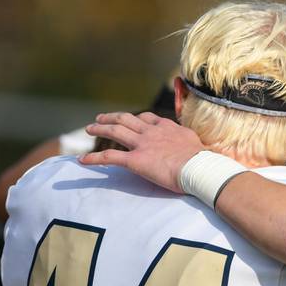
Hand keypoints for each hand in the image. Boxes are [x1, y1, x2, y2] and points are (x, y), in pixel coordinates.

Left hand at [80, 112, 205, 192]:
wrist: (199, 168)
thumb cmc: (203, 161)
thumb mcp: (197, 145)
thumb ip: (189, 144)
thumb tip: (198, 150)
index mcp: (166, 127)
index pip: (148, 118)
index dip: (137, 119)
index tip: (130, 120)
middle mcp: (151, 131)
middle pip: (127, 119)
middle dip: (112, 117)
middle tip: (101, 118)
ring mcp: (142, 144)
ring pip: (115, 131)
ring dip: (100, 128)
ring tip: (89, 129)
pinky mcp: (135, 160)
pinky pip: (110, 157)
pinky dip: (94, 158)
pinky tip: (82, 160)